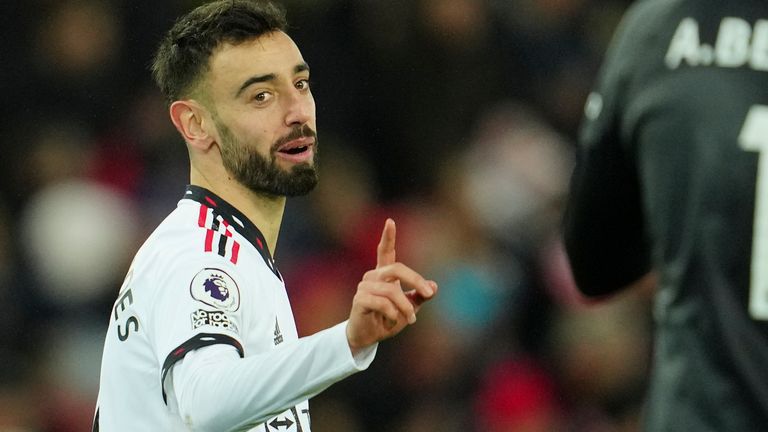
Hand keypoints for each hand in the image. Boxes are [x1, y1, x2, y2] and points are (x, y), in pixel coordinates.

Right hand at [346, 218, 437, 353]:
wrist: (367, 337)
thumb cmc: (387, 319)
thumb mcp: (409, 307)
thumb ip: (420, 296)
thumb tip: (434, 287)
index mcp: (383, 274)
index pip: (385, 251)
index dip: (388, 237)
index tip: (390, 221)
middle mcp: (372, 276)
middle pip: (397, 269)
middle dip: (416, 280)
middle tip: (429, 294)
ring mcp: (364, 287)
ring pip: (392, 291)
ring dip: (405, 307)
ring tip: (410, 320)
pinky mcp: (359, 300)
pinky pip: (383, 303)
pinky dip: (393, 314)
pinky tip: (393, 322)